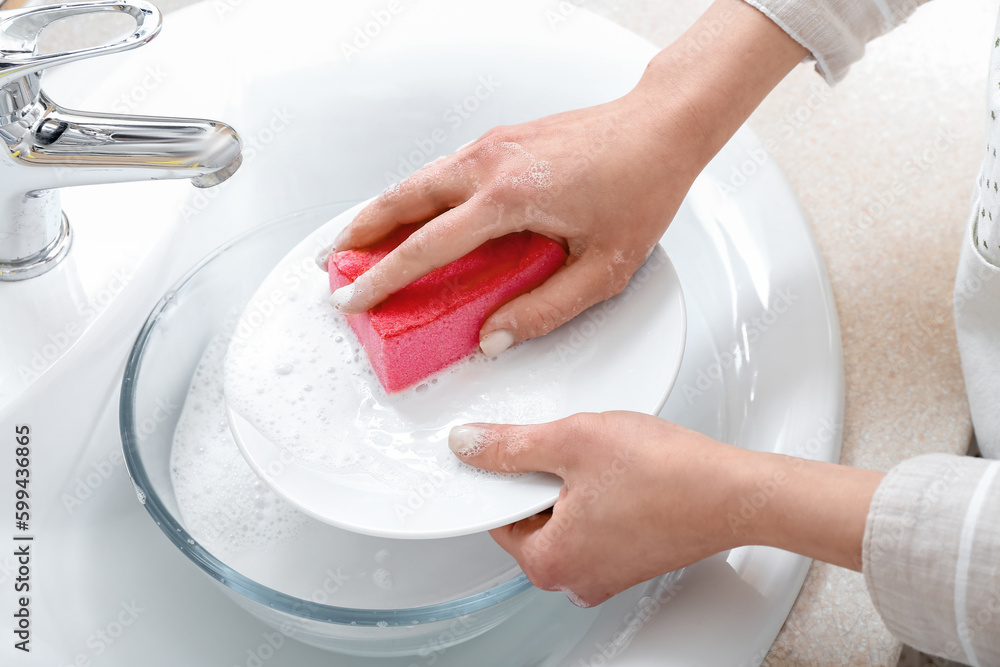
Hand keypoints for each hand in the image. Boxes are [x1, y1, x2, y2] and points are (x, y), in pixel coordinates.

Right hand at [322, 0, 807, 356]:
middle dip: (360, 233)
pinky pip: (443, 169)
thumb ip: (546, 309)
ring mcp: (493, 145)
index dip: (385, 279)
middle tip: (334, 263)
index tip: (357, 299)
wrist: (661, 127)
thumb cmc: (641, 184)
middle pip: (402, 200)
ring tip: (361, 241)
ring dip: (384, 209)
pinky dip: (416, 194)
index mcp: (509, 197)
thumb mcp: (604, 268)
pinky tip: (416, 214)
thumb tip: (496, 334)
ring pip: (418, 179)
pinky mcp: (502, 140)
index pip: (427, 246)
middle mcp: (491, 163)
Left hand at [448, 412, 883, 607]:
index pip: (496, 516)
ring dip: (572, 483)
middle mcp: (575, 580)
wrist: (737, 490)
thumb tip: (468, 446)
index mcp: (549, 563)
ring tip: (604, 458)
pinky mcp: (631, 560)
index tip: (512, 447)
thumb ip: (510, 446)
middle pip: (530, 518)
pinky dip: (599, 495)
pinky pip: (595, 523)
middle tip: (571, 448)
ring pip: (564, 518)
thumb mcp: (572, 441)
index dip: (503, 473)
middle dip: (542, 477)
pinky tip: (623, 472)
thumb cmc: (668, 474)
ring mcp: (606, 574)